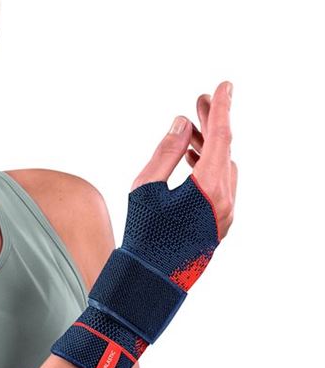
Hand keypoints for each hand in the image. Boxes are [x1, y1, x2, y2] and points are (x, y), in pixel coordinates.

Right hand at [131, 80, 237, 241]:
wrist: (148, 280)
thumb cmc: (141, 236)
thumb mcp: (146, 186)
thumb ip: (167, 151)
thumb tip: (183, 123)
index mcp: (209, 188)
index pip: (221, 136)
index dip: (222, 108)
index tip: (224, 86)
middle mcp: (225, 201)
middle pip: (223, 150)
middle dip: (213, 124)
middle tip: (201, 101)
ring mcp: (225, 216)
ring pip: (224, 169)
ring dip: (208, 147)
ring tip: (189, 133)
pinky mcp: (219, 226)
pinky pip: (222, 186)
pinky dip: (210, 167)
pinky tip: (193, 161)